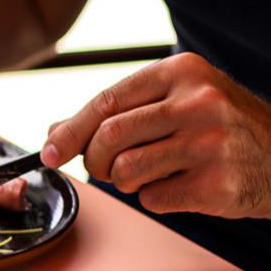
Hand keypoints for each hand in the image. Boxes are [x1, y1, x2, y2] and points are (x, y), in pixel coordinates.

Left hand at [42, 53, 270, 219]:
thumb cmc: (220, 129)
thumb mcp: (175, 103)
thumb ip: (116, 113)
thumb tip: (52, 132)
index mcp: (182, 73)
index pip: (106, 102)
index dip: (70, 131)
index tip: (49, 152)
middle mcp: (198, 102)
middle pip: (109, 137)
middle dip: (95, 160)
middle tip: (105, 169)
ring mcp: (211, 143)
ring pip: (125, 171)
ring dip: (125, 182)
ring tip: (150, 175)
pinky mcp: (217, 183)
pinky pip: (153, 198)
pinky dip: (155, 198)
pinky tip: (181, 186)